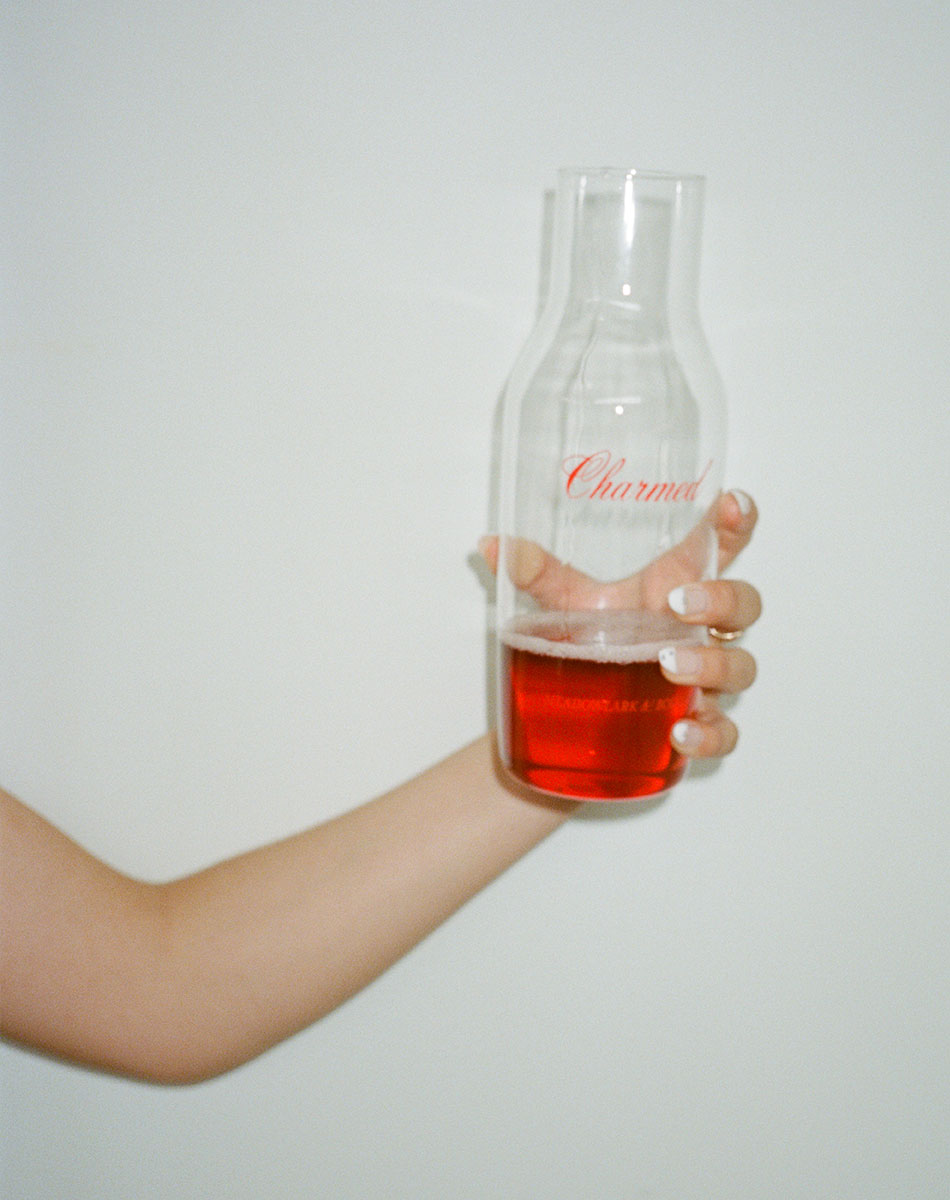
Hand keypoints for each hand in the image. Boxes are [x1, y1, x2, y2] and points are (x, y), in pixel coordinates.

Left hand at [479, 489, 760, 760]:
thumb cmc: (593, 638)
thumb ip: (536, 573)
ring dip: (712, 665)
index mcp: (677, 585)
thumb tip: (492, 545)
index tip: (731, 503)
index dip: (736, 522)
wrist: (580, 710)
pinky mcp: (701, 724)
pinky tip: (680, 733)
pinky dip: (709, 735)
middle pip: (744, 605)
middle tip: (678, 603)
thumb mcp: (565, 602)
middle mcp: (702, 629)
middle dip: (722, 599)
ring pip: (740, 667)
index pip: (721, 546)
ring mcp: (708, 677)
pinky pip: (725, 732)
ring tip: (669, 665)